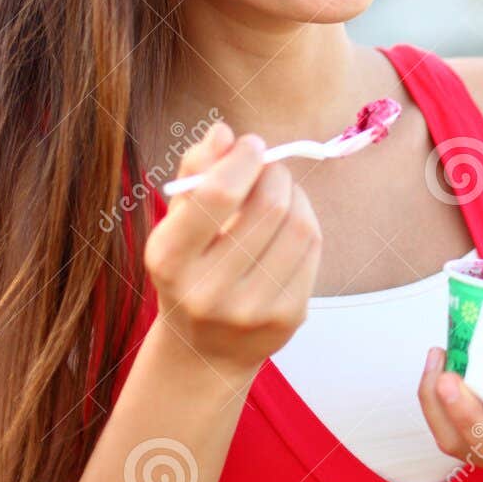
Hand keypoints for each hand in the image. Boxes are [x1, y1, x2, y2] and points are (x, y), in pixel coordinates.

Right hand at [143, 122, 321, 376]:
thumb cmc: (190, 269)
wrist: (205, 349)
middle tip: (268, 167)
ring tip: (279, 193)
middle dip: (274, 173)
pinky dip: (306, 221)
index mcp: (169, 261)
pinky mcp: (288, 318)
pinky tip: (290, 222)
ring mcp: (251, 310)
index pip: (216, 196)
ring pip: (298, 225)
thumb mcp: (176, 223)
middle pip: (268, 206)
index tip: (251, 145)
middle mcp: (207, 291)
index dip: (242, 159)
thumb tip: (223, 132)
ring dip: (295, 194)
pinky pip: (313, 249)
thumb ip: (196, 172)